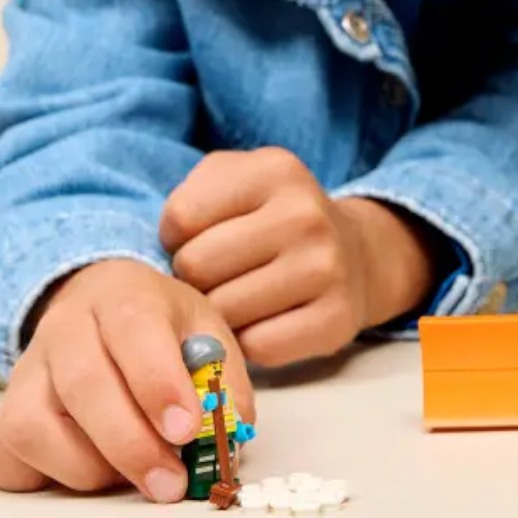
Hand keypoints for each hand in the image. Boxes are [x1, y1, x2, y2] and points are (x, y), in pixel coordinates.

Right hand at [0, 259, 252, 502]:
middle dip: (130, 446)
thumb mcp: (206, 333)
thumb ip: (225, 382)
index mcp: (124, 295)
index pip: (134, 331)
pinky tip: (75, 472)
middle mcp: (64, 327)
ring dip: (83, 467)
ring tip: (124, 475)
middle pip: (82, 386)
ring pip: (30, 426)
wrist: (100, 305)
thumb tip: (230, 434)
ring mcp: (25, 370)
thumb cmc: (161, 328)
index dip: (159, 385)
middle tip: (169, 484)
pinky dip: (32, 476)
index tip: (187, 431)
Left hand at [159, 149, 438, 366]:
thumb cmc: (273, 219)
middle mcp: (306, 216)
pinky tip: (264, 321)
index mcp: (276, 171)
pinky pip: (257, 347)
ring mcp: (326, 270)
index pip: (180, 217)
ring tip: (240, 296)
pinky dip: (250, 341)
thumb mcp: (236, 180)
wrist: (356, 254)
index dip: (176, 236)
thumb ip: (190, 197)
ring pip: (223, 311)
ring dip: (220, 311)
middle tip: (218, 274)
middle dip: (195, 277)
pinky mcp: (335, 321)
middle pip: (197, 266)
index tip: (202, 237)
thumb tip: (161, 259)